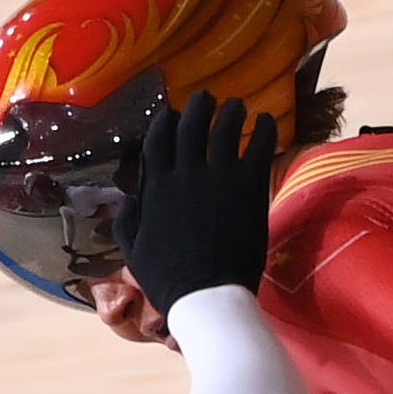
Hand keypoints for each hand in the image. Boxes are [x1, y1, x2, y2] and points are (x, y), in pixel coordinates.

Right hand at [123, 89, 280, 315]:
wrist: (207, 295)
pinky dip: (262, 129)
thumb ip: (127, 221)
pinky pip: (257, 146)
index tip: (172, 114)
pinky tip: (265, 121)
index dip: (165, 122)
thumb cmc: (169, 280)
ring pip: (224, 128)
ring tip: (237, 105)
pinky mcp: (248, 186)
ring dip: (231, 111)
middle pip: (191, 125)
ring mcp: (218, 177)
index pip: (158, 139)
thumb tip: (129, 198)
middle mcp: (184, 173)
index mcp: (156, 186)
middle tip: (207, 98)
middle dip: (198, 106)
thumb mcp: (134, 251)